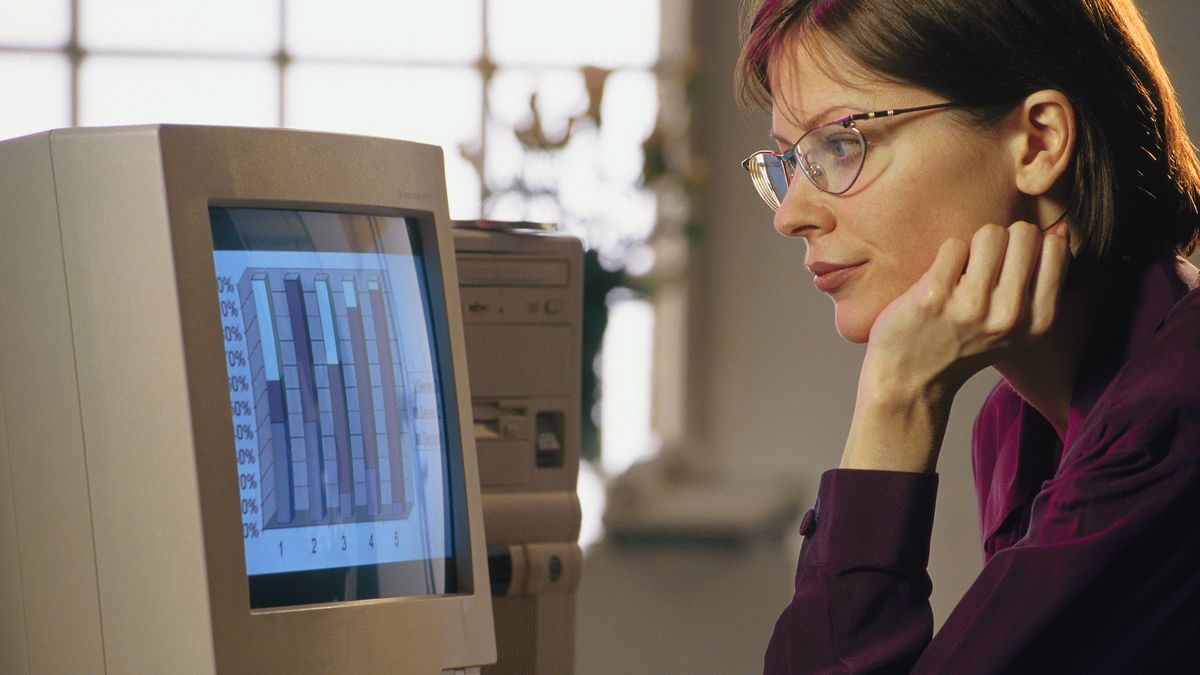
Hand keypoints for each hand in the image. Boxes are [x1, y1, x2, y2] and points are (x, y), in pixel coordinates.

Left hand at [841, 220, 1070, 471]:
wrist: (909, 380)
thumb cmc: (963, 344)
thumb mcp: (1016, 328)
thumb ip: (1040, 283)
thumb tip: (1059, 229)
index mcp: (1039, 321)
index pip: (1054, 247)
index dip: (1028, 245)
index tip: (1008, 265)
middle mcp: (1011, 315)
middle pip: (1023, 233)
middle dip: (1001, 241)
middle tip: (981, 268)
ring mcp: (972, 306)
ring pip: (990, 234)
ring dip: (973, 247)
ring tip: (961, 274)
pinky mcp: (934, 295)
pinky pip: (953, 245)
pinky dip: (945, 258)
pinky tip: (938, 283)